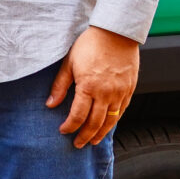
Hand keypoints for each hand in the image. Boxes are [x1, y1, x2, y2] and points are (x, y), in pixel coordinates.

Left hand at [47, 26, 139, 147]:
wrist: (115, 34)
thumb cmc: (89, 45)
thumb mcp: (69, 63)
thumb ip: (60, 85)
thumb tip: (50, 104)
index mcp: (88, 86)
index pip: (78, 115)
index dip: (70, 126)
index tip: (63, 131)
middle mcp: (106, 93)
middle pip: (95, 122)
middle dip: (85, 135)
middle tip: (77, 144)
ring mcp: (120, 93)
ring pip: (111, 120)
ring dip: (101, 133)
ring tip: (92, 141)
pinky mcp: (129, 90)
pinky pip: (122, 111)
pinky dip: (114, 121)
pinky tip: (107, 126)